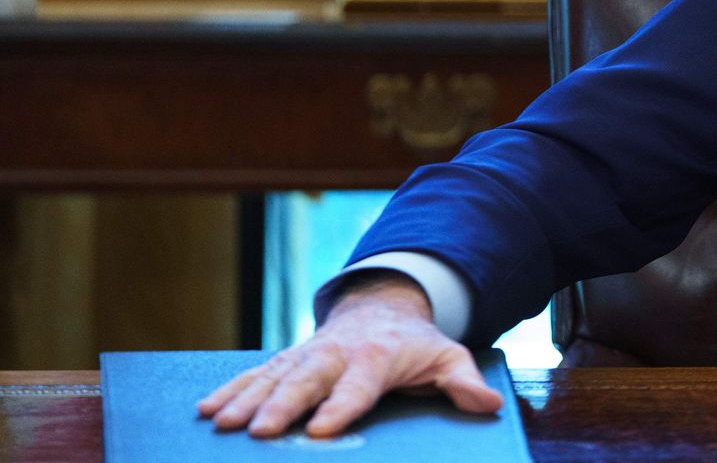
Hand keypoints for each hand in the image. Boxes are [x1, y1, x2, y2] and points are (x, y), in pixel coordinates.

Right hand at [195, 272, 502, 438]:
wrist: (384, 306)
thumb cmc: (416, 343)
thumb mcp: (448, 356)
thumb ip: (464, 381)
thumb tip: (489, 403)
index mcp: (377, 357)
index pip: (359, 385)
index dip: (341, 407)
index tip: (322, 430)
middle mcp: (337, 354)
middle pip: (307, 380)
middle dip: (283, 405)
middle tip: (258, 431)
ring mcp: (308, 355)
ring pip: (274, 377)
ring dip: (246, 399)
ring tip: (220, 423)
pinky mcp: (289, 359)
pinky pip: (256, 373)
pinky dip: (231, 389)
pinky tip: (206, 410)